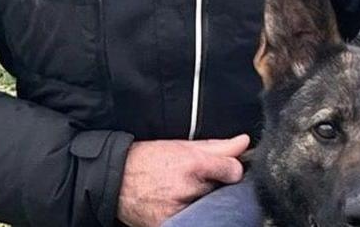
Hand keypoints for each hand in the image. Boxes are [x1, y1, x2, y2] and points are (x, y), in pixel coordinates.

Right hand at [116, 134, 249, 226]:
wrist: (114, 180)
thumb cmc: (147, 160)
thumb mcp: (181, 146)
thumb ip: (217, 147)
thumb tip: (244, 142)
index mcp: (191, 164)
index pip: (232, 171)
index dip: (230, 170)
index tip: (223, 171)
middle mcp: (186, 189)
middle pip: (220, 192)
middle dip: (213, 187)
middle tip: (195, 183)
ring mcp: (178, 212)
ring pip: (208, 209)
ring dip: (202, 203)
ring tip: (184, 194)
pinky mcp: (168, 226)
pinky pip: (192, 221)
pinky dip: (190, 215)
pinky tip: (179, 206)